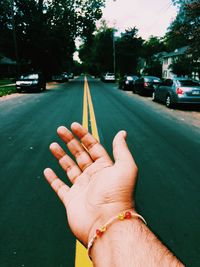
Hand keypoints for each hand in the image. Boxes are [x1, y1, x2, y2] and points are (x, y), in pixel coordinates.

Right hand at [44, 122, 137, 245]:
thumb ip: (121, 149)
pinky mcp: (71, 200)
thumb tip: (122, 133)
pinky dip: (53, 179)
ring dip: (61, 156)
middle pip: (79, 154)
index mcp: (105, 168)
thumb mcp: (125, 167)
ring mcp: (81, 188)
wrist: (107, 223)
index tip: (74, 125)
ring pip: (69, 168)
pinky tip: (47, 170)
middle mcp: (93, 176)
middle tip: (60, 129)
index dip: (84, 135)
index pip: (93, 147)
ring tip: (53, 144)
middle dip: (70, 141)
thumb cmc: (118, 194)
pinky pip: (60, 187)